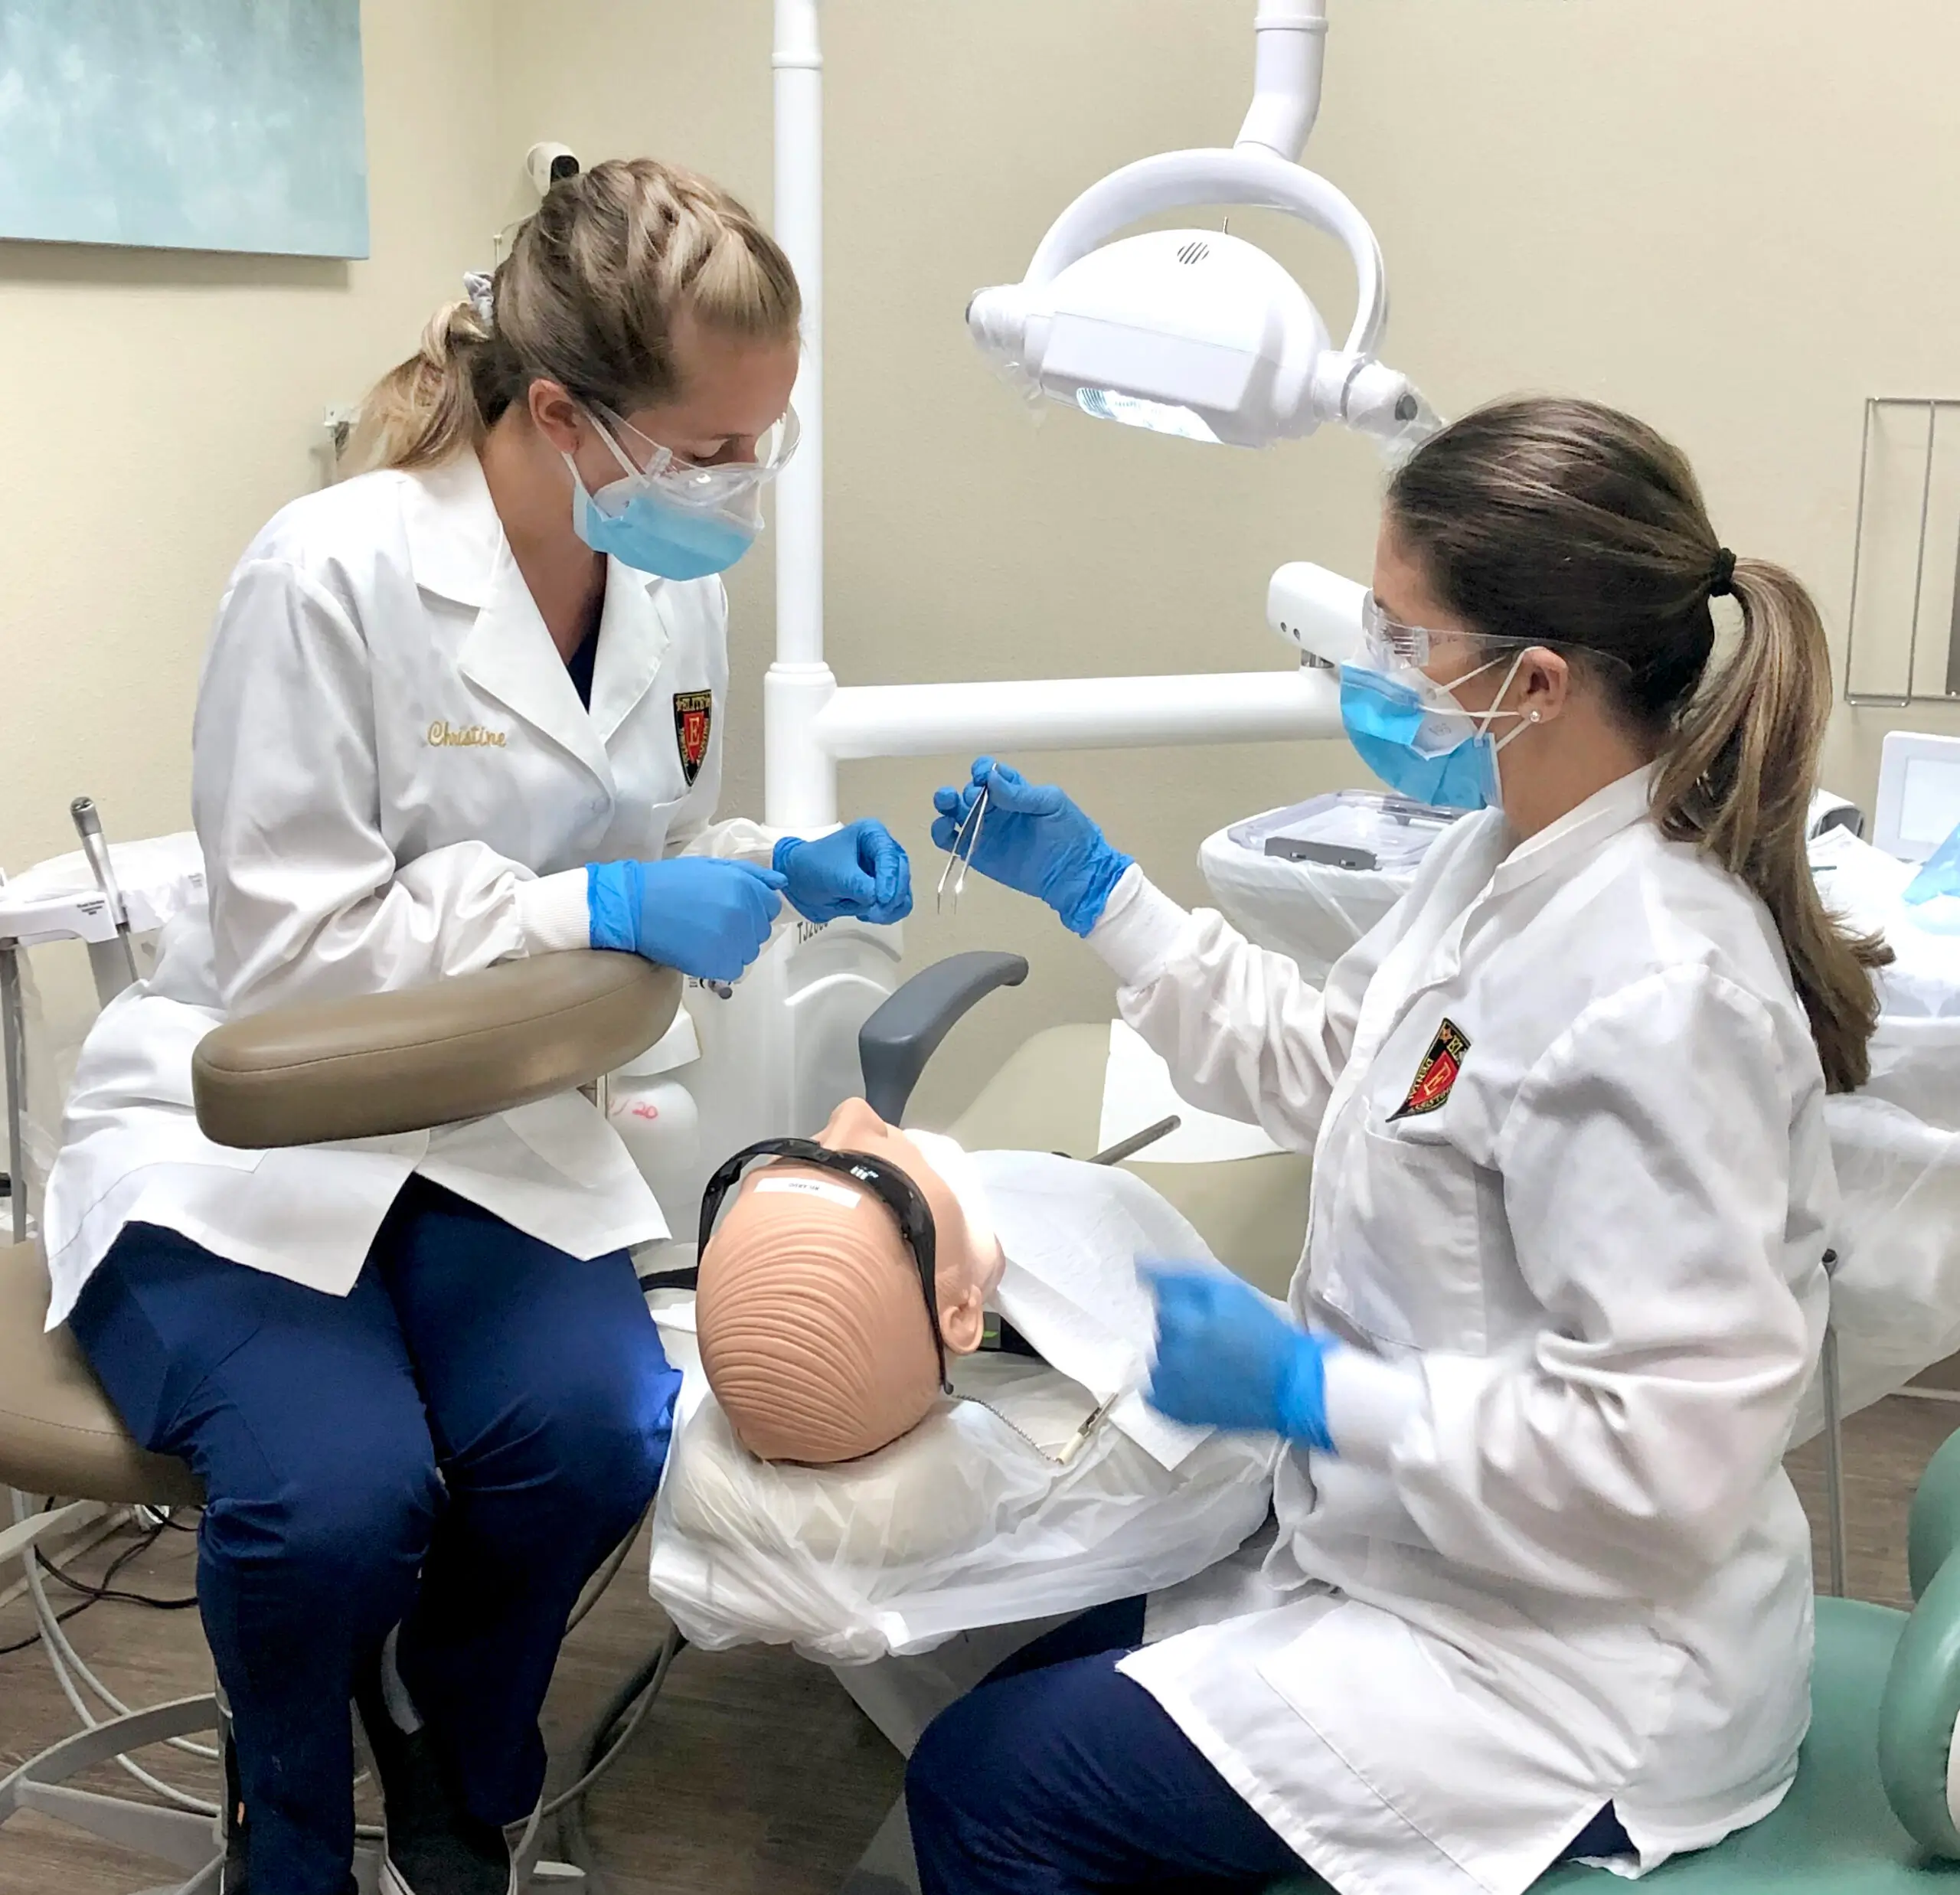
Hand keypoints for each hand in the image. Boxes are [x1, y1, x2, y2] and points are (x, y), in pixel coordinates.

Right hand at [586, 857, 785, 983]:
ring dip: (732, 948)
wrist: (634, 907)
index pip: (771, 907)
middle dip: (743, 928)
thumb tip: (781, 882)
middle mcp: (743, 913)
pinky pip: (733, 970)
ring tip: (703, 936)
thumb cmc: (670, 882)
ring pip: (748, 952)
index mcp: (744, 886)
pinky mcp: (717, 964)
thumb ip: (751, 874)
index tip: (730, 909)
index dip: (753, 908)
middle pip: (761, 931)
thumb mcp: (712, 866)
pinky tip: (699, 951)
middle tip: (711, 922)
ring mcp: (732, 940)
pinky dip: (719, 964)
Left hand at [773, 820, 912, 924]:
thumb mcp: (835, 875)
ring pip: (903, 893)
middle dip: (890, 896)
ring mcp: (885, 872)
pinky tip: (867, 914)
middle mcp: (883, 851)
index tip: (881, 899)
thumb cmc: (813, 867)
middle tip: (875, 911)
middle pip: (902, 874)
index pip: (890, 856)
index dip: (889, 879)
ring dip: (889, 908)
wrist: (799, 883)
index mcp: (872, 834)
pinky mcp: (883, 891)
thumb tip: (877, 899)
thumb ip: (859, 886)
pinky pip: (898, 906)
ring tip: (868, 914)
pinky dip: (887, 914)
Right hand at [929, 757, 1132, 936]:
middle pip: (968, 791)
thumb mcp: (1051, 804)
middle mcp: (995, 808)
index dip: (982, 770)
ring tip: (946, 802)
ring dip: (945, 803)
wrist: (1074, 875)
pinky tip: (944, 827)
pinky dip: (940, 832)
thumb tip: (991, 778)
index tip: (983, 776)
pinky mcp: (977, 854)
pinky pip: (951, 841)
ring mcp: (984, 831)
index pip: (990, 772)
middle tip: (975, 797)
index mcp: (1014, 790)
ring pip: (954, 812)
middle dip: (967, 790)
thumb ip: (1020, 793)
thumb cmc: (1070, 834)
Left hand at [1142, 1264, 1335, 1448]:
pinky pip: (1155, 1394)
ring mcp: (1171, 1389)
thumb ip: (1180, 1279)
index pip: (1162, 1302)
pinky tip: (1195, 1384)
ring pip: (1159, 1360)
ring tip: (1212, 1364)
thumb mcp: (1227, 1291)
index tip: (1211, 1315)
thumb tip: (1139, 1265)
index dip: (1188, 1306)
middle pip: (1162, 1331)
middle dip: (1183, 1329)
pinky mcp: (1176, 1414)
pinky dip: (1168, 1387)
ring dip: (1177, 1357)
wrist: (1293, 1386)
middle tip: (1218, 1338)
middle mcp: (1170, 1357)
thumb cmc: (1264, 1332)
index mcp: (1183, 1324)